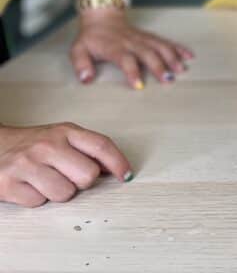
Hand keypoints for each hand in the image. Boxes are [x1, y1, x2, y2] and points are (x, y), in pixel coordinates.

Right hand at [0, 123, 131, 206]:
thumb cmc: (34, 145)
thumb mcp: (62, 137)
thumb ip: (87, 149)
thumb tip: (115, 169)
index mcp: (65, 132)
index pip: (101, 145)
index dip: (118, 163)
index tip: (126, 175)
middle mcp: (46, 146)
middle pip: (87, 175)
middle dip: (83, 182)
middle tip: (69, 176)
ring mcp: (26, 165)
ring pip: (65, 194)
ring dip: (59, 192)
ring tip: (47, 180)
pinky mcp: (8, 184)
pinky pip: (39, 203)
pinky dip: (37, 199)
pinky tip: (30, 186)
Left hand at [70, 9, 192, 88]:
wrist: (102, 17)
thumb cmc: (92, 38)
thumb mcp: (78, 50)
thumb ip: (81, 64)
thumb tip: (86, 79)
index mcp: (115, 48)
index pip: (125, 60)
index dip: (132, 72)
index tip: (139, 86)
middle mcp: (131, 43)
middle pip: (148, 54)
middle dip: (159, 66)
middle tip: (169, 79)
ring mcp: (143, 39)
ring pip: (160, 47)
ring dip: (172, 58)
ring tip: (181, 70)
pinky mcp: (150, 37)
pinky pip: (166, 42)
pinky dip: (178, 48)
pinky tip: (189, 55)